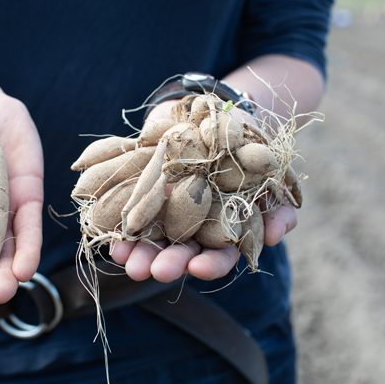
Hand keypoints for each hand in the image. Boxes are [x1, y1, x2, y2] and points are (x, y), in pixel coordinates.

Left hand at [110, 100, 296, 282]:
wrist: (211, 113)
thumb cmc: (246, 147)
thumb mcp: (267, 173)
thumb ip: (276, 205)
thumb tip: (275, 235)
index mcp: (221, 230)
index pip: (218, 257)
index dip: (209, 265)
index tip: (197, 269)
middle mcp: (191, 227)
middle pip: (178, 253)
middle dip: (165, 263)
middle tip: (151, 271)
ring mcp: (164, 210)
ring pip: (149, 238)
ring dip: (136, 251)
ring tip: (122, 257)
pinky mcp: (142, 192)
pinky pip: (128, 210)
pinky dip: (117, 221)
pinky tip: (108, 230)